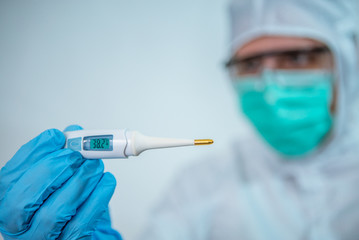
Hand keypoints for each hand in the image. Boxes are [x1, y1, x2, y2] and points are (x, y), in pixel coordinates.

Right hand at [0, 125, 121, 238]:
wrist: (67, 230)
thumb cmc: (54, 201)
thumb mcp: (49, 178)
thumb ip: (57, 154)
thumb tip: (74, 131)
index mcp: (6, 202)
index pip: (9, 178)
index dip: (34, 154)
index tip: (57, 137)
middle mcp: (17, 226)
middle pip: (26, 199)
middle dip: (55, 169)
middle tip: (77, 155)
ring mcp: (42, 239)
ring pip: (56, 212)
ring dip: (80, 182)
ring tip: (95, 165)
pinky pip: (82, 223)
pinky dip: (98, 198)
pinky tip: (106, 181)